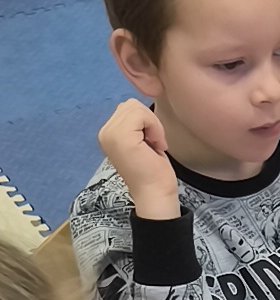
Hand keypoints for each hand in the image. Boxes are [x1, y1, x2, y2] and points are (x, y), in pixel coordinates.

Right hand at [98, 99, 178, 219]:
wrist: (155, 195)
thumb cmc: (154, 172)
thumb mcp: (142, 140)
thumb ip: (135, 123)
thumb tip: (138, 107)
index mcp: (108, 133)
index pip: (128, 108)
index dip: (146, 122)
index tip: (151, 144)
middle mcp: (104, 132)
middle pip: (131, 105)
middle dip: (149, 122)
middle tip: (153, 145)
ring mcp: (110, 134)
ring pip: (136, 108)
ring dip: (153, 125)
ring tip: (153, 146)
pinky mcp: (120, 136)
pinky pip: (141, 114)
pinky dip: (154, 127)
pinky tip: (155, 146)